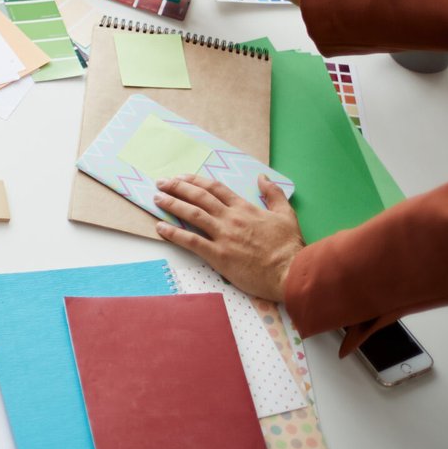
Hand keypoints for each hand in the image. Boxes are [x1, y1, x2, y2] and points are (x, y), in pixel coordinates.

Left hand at [154, 173, 304, 301]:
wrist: (290, 272)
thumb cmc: (289, 247)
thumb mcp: (286, 214)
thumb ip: (274, 194)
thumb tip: (263, 177)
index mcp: (245, 208)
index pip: (215, 189)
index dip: (196, 181)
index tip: (181, 177)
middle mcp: (231, 218)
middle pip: (199, 197)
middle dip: (178, 187)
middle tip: (161, 183)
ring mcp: (224, 236)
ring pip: (192, 214)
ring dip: (172, 204)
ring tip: (156, 198)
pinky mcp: (218, 255)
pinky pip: (191, 241)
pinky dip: (174, 233)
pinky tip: (160, 228)